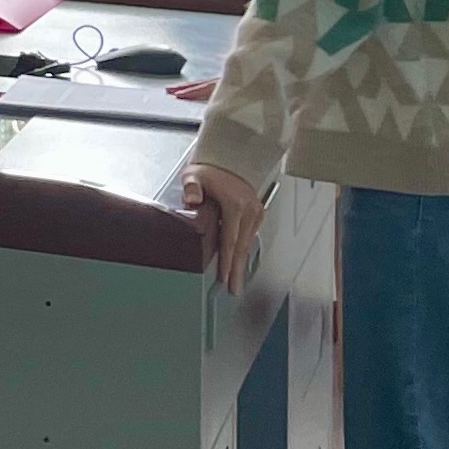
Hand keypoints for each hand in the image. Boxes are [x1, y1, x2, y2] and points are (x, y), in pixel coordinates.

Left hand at [181, 163, 261, 292]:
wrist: (228, 160)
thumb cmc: (209, 169)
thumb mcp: (193, 175)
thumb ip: (192, 187)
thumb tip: (192, 200)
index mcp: (235, 204)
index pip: (230, 239)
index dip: (228, 260)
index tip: (226, 277)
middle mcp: (249, 210)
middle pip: (242, 247)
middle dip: (237, 270)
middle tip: (234, 289)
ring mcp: (255, 212)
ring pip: (247, 243)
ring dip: (241, 263)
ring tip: (236, 281)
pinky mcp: (256, 213)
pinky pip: (250, 236)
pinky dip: (244, 250)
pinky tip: (239, 262)